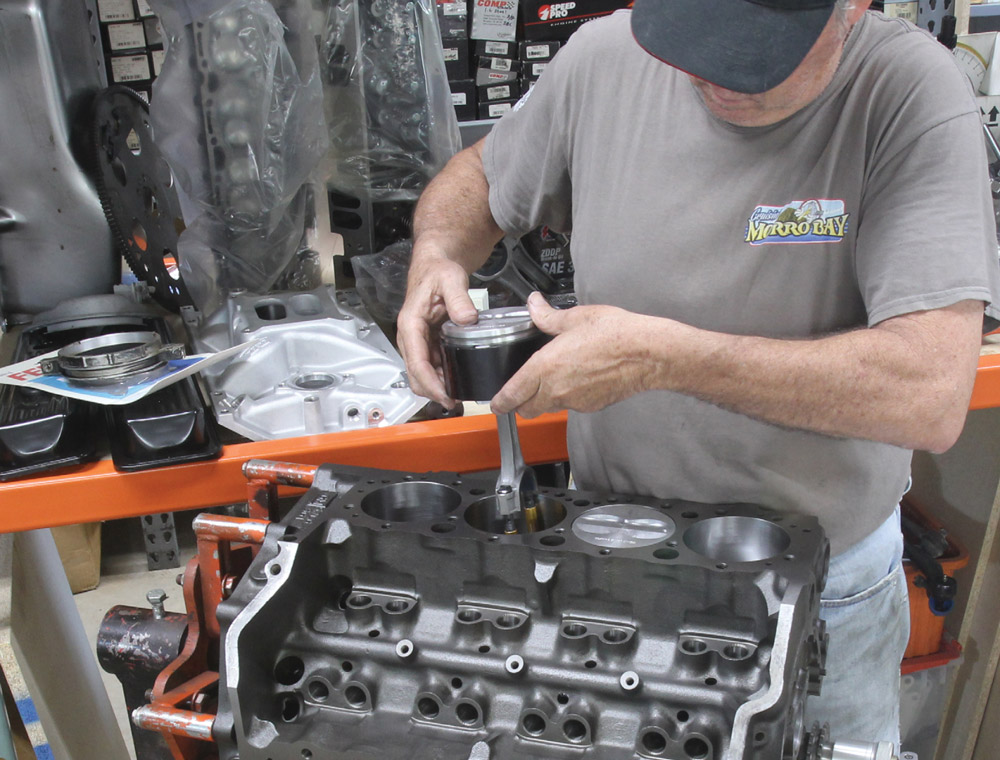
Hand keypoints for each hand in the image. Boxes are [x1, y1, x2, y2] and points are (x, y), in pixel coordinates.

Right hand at [397, 246, 478, 406]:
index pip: (417, 363)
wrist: (434, 265)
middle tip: (455, 402)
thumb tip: (467, 319)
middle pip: (416, 375)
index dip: (431, 384)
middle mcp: (410, 336)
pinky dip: (440, 376)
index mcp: (411, 324)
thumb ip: (459, 299)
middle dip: (433, 392)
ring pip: (421, 374)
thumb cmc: (437, 271)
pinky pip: (429, 366)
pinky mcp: (425, 342)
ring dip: (437, 386)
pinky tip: (455, 380)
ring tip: (457, 394)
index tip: (445, 397)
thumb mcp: (451, 280)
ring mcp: (417, 341)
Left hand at [491, 293, 658, 417]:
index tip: (495, 403)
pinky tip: (580, 379)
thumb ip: (548, 316)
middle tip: (520, 393)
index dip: (499, 402)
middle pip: (527, 410)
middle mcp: (556, 389)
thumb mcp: (575, 318)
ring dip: (545, 400)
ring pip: (549, 408)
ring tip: (554, 379)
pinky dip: (570, 397)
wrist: (647, 354)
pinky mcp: (592, 406)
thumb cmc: (615, 334)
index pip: (512, 395)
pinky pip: (572, 405)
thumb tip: (534, 305)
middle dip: (520, 404)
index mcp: (545, 367)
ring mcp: (575, 401)